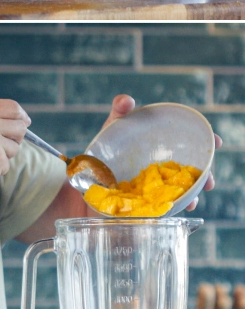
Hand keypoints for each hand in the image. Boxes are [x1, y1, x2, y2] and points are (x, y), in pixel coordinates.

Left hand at [97, 95, 217, 210]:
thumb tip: (127, 100)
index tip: (216, 141)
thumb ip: (119, 110)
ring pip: (184, 187)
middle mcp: (167, 162)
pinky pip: (169, 202)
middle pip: (193, 167)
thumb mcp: (114, 124)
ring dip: (193, 194)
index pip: (192, 141)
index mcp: (164, 143)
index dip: (207, 141)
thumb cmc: (107, 143)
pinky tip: (179, 207)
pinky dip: (176, 205)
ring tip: (195, 199)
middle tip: (209, 180)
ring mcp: (161, 181)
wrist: (92, 170)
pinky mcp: (151, 197)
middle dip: (205, 174)